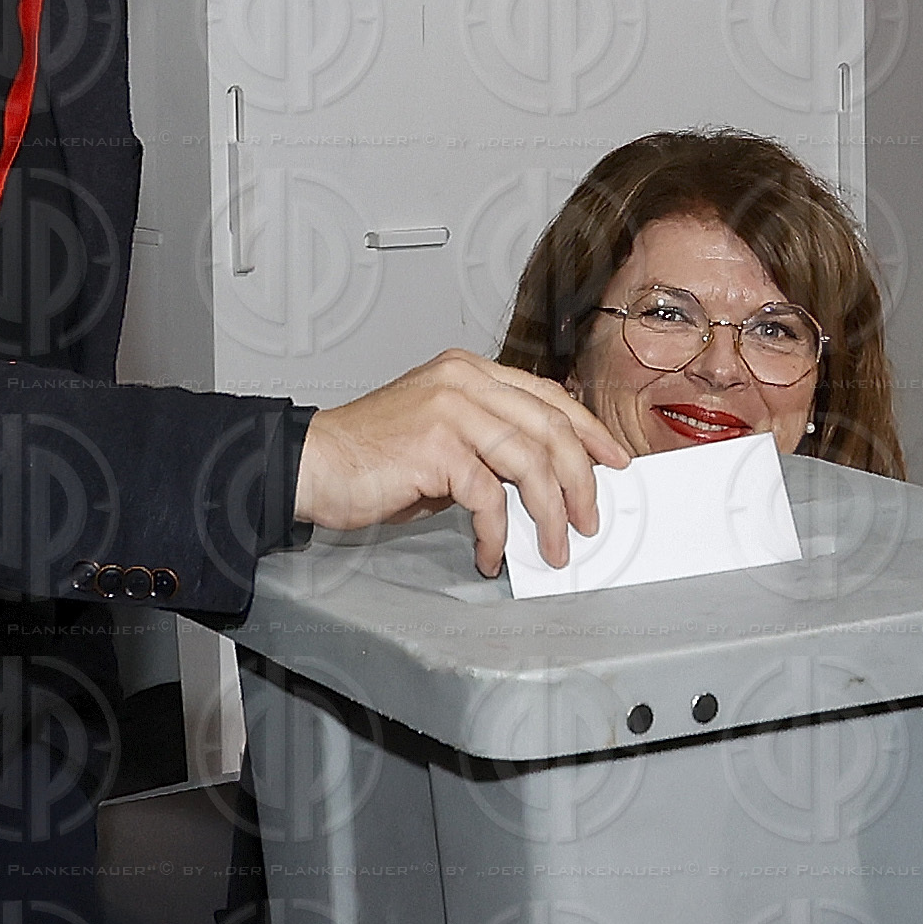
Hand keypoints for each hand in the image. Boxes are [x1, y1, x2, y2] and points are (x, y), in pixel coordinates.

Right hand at [291, 349, 629, 576]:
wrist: (311, 464)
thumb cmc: (369, 458)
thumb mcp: (441, 438)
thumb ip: (489, 446)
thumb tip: (541, 483)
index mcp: (467, 371)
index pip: (548, 396)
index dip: (587, 432)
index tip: (610, 463)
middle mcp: (462, 381)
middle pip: (551, 426)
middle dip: (580, 480)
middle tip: (588, 518)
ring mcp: (450, 410)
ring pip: (531, 461)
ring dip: (550, 514)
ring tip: (552, 546)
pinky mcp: (436, 447)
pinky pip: (490, 497)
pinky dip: (498, 533)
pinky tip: (490, 552)